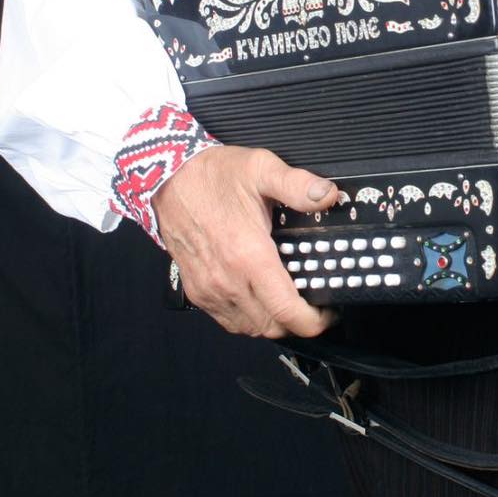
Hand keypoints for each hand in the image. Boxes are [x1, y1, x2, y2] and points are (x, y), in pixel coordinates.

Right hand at [153, 144, 339, 339]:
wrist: (168, 180)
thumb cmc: (214, 175)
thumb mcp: (261, 168)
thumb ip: (297, 184)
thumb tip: (328, 196)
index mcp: (248, 255)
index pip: (286, 311)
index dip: (314, 321)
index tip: (329, 312)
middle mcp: (227, 280)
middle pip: (271, 327)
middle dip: (298, 322)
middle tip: (313, 303)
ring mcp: (209, 289)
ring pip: (250, 328)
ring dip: (273, 322)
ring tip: (288, 300)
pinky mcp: (197, 291)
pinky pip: (228, 321)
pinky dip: (249, 318)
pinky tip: (259, 298)